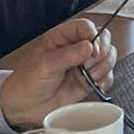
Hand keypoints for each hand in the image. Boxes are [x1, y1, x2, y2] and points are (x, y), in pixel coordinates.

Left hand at [0, 17, 115, 125]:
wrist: (25, 107)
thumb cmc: (28, 82)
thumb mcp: (45, 65)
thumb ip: (67, 55)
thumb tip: (89, 47)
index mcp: (62, 37)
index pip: (86, 26)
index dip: (93, 35)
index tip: (92, 49)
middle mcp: (76, 48)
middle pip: (103, 38)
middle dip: (102, 51)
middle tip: (90, 64)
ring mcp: (84, 65)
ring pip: (108, 56)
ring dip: (104, 66)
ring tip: (89, 76)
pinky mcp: (89, 81)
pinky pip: (107, 76)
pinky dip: (105, 80)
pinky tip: (93, 84)